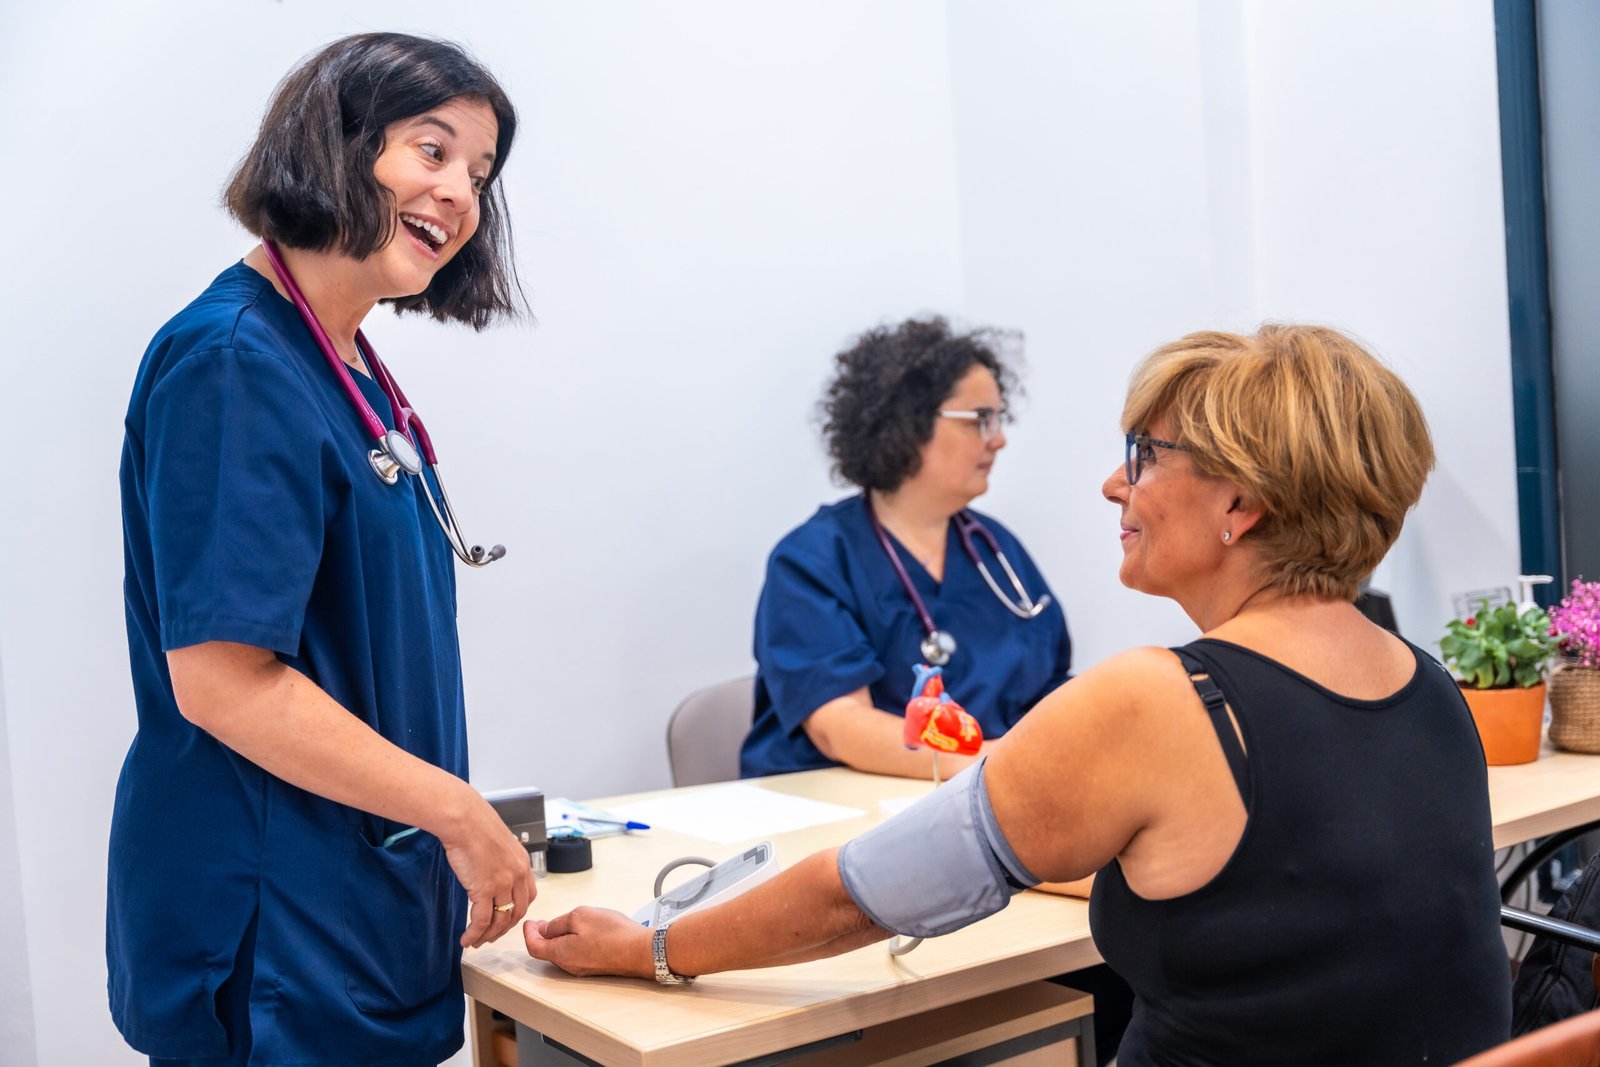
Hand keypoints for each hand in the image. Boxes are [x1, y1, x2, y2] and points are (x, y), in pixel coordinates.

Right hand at [441, 794, 536, 947]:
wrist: (464, 819)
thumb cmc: (475, 825)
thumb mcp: (499, 843)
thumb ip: (501, 861)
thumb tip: (491, 872)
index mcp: (523, 864)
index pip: (527, 897)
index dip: (517, 913)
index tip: (506, 920)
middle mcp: (517, 875)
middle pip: (516, 913)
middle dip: (503, 929)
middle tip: (491, 936)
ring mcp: (503, 884)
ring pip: (500, 920)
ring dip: (488, 935)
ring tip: (476, 941)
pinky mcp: (485, 889)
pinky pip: (481, 921)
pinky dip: (474, 934)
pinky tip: (466, 940)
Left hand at [524, 908, 654, 978]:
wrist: (640, 950)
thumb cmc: (613, 934)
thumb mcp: (580, 916)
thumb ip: (558, 923)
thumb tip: (545, 929)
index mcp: (561, 953)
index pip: (534, 946)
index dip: (528, 933)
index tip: (529, 922)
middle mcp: (569, 965)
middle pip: (546, 951)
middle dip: (540, 935)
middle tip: (539, 923)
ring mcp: (582, 967)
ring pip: (560, 953)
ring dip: (555, 938)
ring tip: (557, 925)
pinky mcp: (594, 965)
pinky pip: (574, 954)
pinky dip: (568, 942)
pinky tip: (577, 932)